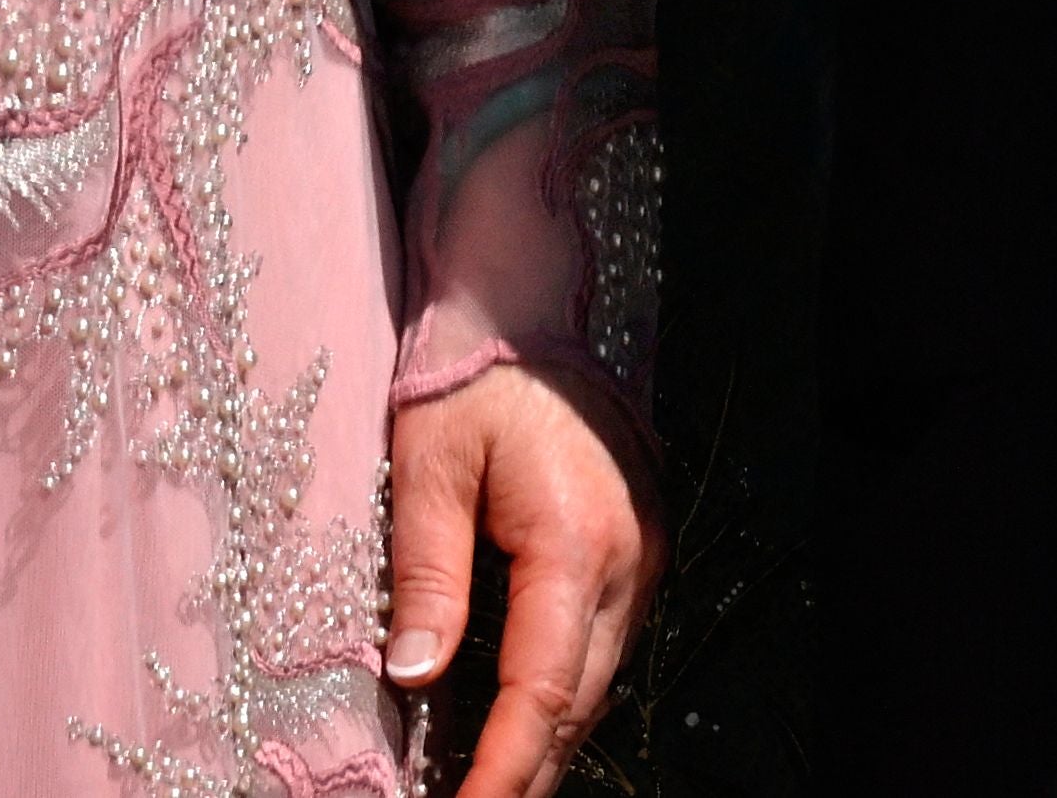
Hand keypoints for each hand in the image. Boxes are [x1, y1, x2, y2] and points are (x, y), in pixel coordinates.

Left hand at [383, 362, 656, 797]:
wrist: (531, 307)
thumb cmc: (472, 377)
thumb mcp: (429, 469)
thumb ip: (425, 576)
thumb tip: (414, 677)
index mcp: (574, 542)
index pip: (538, 691)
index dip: (501, 768)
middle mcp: (627, 557)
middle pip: (577, 703)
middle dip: (524, 774)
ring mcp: (642, 554)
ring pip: (596, 682)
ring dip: (544, 743)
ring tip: (486, 787)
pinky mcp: (637, 548)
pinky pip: (601, 647)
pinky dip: (560, 698)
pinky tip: (518, 726)